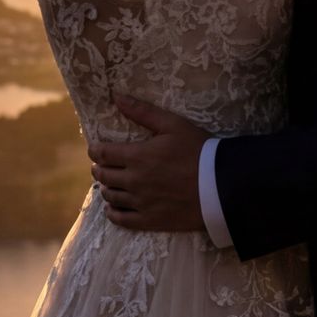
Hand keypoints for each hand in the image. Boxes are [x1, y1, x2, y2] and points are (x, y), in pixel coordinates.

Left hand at [89, 96, 212, 234]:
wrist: (221, 186)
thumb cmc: (198, 151)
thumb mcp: (173, 124)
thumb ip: (142, 111)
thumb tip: (116, 96)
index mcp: (137, 156)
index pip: (102, 154)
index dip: (95, 150)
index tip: (96, 149)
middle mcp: (134, 180)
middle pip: (103, 175)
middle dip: (99, 168)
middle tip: (102, 165)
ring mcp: (141, 203)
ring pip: (110, 197)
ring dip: (106, 188)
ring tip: (109, 184)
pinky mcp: (150, 220)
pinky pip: (122, 219)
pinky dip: (112, 213)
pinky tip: (112, 208)